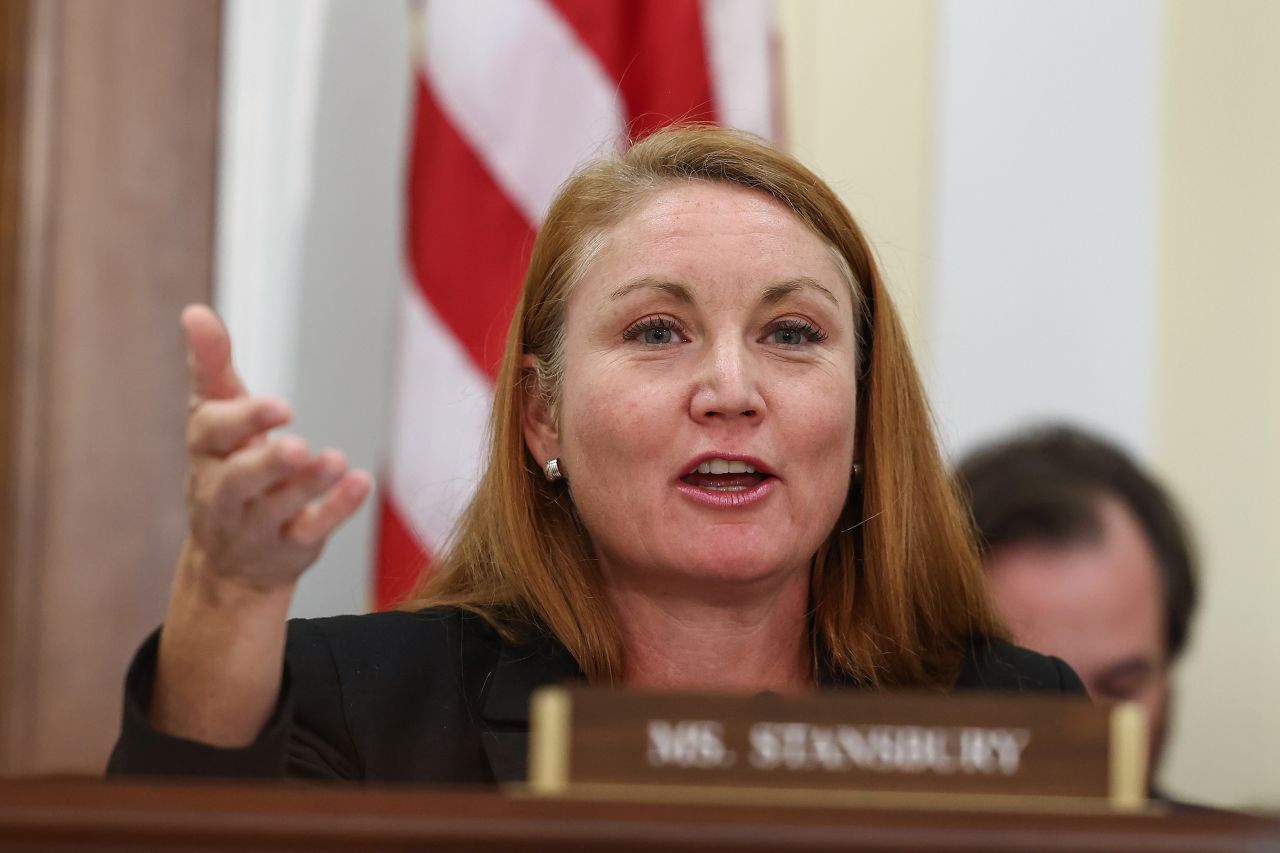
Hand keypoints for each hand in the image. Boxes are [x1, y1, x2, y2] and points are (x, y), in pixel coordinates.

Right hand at [179, 305, 370, 595]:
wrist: (230, 561)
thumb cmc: (227, 466)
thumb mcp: (217, 419)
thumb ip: (212, 368)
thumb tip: (195, 312)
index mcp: (207, 453)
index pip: (213, 432)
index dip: (243, 418)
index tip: (282, 405)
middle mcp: (223, 492)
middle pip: (239, 479)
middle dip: (268, 463)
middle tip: (300, 446)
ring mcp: (256, 524)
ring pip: (277, 507)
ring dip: (307, 485)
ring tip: (334, 460)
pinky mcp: (290, 547)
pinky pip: (311, 530)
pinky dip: (336, 508)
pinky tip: (360, 482)